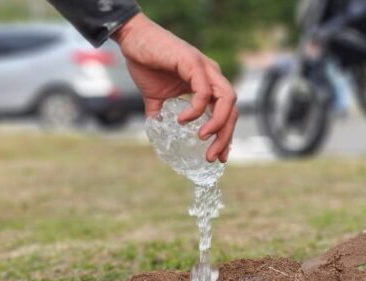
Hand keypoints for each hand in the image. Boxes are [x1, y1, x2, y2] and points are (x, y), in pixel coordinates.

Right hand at [114, 13, 237, 162]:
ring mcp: (205, 68)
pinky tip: (183, 120)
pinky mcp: (193, 63)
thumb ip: (161, 114)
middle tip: (213, 157)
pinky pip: (204, 91)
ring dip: (218, 124)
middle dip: (225, 136)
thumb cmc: (146, 63)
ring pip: (227, 100)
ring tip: (202, 138)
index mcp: (208, 84)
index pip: (227, 113)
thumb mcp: (156, 97)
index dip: (225, 135)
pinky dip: (197, 109)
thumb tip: (157, 132)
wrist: (132, 39)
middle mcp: (212, 76)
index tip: (220, 156)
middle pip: (232, 110)